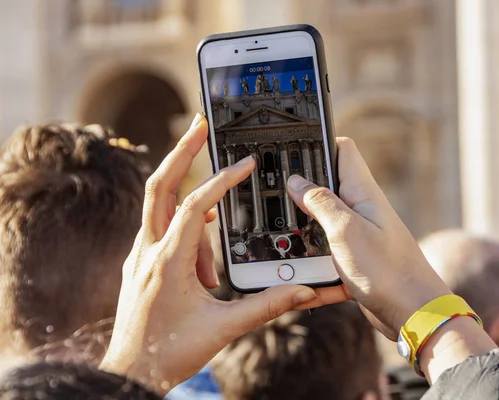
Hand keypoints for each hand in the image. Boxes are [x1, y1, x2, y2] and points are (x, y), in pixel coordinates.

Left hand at [99, 114, 317, 394]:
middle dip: (181, 151)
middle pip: (160, 185)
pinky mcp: (142, 262)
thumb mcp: (224, 327)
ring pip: (161, 208)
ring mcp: (140, 254)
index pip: (194, 206)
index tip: (245, 164)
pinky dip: (186, 225)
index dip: (222, 180)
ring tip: (213, 277)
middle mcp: (147, 250)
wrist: (131, 372)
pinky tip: (205, 244)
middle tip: (200, 124)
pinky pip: (163, 228)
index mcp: (167, 261)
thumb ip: (267, 306)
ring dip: (192, 216)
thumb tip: (302, 291)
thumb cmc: (169, 351)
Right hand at [287, 137, 451, 338]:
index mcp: (362, 193)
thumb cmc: (387, 271)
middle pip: (324, 191)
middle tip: (279, 207)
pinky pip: (326, 261)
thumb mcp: (345, 230)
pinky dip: (316, 274)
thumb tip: (297, 181)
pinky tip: (310, 287)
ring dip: (304, 241)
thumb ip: (320, 202)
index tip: (292, 151)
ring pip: (319, 228)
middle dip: (300, 199)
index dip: (319, 144)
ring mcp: (358, 236)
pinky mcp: (354, 262)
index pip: (342, 151)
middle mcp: (360, 210)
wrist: (414, 315)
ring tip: (288, 251)